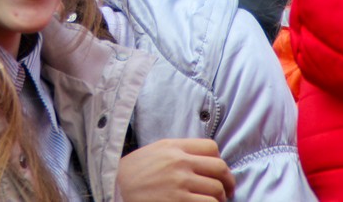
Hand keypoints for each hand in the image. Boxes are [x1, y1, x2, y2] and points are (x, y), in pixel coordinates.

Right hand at [117, 138, 234, 201]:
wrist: (114, 189)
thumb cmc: (133, 172)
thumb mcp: (155, 151)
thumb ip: (178, 151)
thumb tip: (202, 160)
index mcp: (173, 147)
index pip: (211, 147)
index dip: (218, 160)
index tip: (218, 171)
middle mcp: (179, 162)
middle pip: (219, 167)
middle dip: (228, 181)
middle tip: (228, 190)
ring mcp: (180, 183)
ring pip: (217, 189)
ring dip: (220, 199)